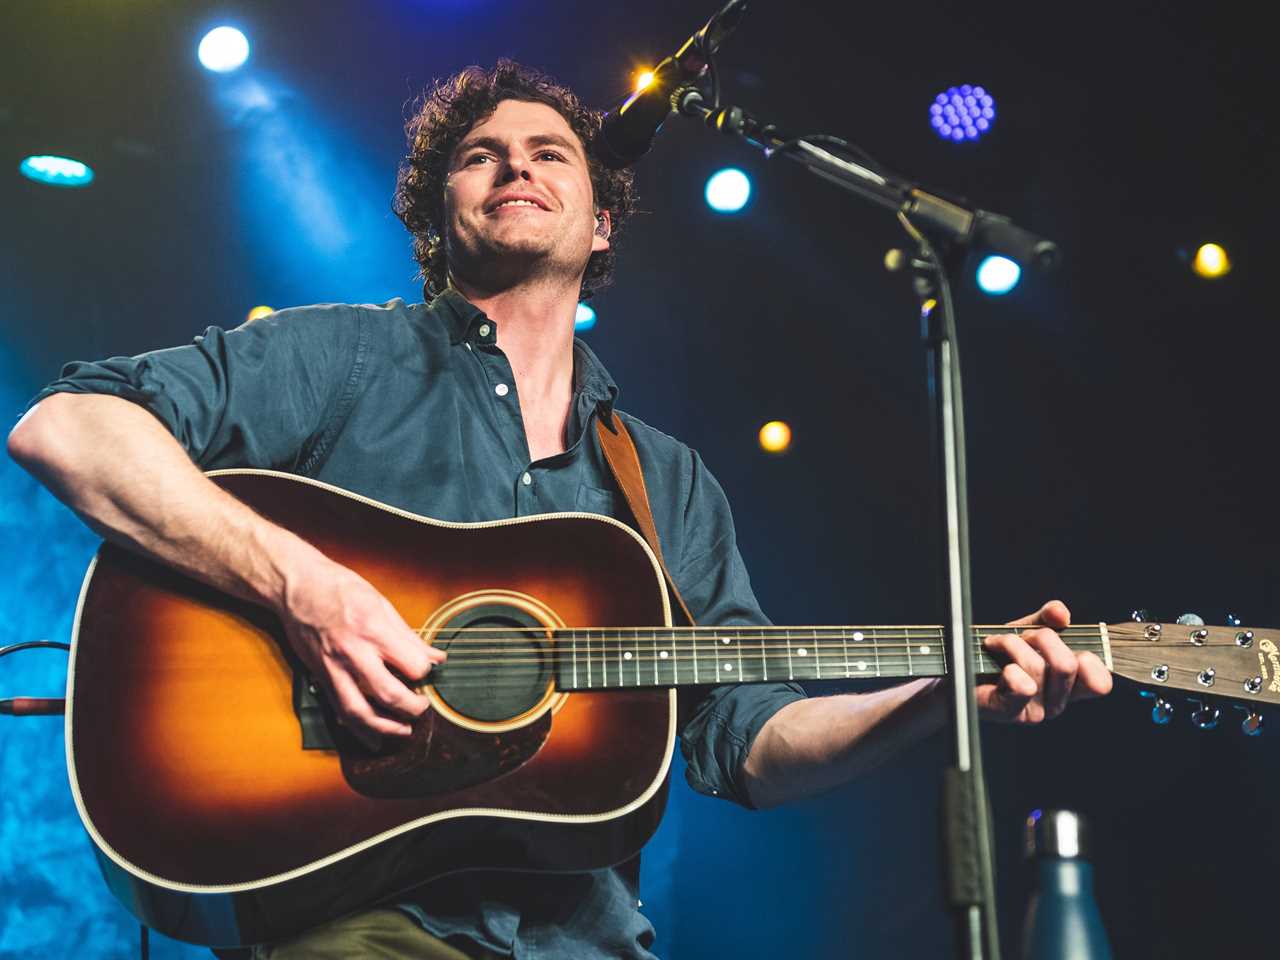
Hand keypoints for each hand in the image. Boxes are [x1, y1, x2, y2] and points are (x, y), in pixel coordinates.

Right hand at [280, 559, 444, 748]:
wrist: (295, 587)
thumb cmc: (338, 588)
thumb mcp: (380, 603)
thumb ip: (408, 635)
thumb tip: (435, 657)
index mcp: (373, 629)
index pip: (412, 664)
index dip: (425, 671)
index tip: (428, 670)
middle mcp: (353, 652)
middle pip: (389, 694)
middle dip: (412, 708)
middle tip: (422, 707)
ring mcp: (334, 668)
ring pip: (361, 712)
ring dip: (386, 728)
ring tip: (404, 731)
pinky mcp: (320, 677)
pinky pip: (339, 711)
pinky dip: (357, 730)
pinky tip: (372, 739)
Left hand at [977, 600, 1111, 722]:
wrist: (959, 668)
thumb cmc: (996, 654)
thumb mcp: (1027, 630)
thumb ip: (1047, 619)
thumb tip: (1061, 613)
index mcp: (1068, 686)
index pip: (1100, 684)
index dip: (1091, 660)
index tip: (1066, 646)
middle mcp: (1055, 702)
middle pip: (1068, 665)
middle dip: (1041, 638)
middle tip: (1021, 636)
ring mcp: (1034, 711)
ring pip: (1037, 667)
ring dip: (1013, 643)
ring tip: (997, 643)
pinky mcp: (1010, 712)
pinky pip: (1021, 685)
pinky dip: (1006, 662)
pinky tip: (994, 661)